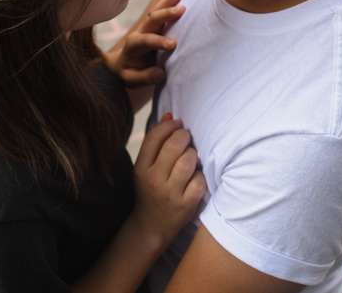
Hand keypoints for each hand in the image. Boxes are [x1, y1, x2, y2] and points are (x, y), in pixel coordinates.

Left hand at [106, 0, 184, 87]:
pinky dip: (168, 0)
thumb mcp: (131, 79)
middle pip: (152, 19)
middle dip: (166, 14)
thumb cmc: (128, 73)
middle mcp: (140, 32)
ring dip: (168, 1)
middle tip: (182, 10)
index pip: (146, 40)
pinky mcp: (154, 25)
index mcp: (133, 45)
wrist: (121, 65)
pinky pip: (161, 10)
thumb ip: (144, 77)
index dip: (159, 41)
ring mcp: (147, 27)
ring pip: (157, 11)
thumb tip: (161, 73)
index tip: (174, 44)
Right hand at [131, 114, 206, 248]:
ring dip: (193, 155)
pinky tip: (195, 177)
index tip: (178, 124)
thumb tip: (170, 115)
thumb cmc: (151, 189)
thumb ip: (155, 141)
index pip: (155, 137)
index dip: (169, 125)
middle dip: (184, 136)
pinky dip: (200, 176)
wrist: (151, 226)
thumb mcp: (146, 167)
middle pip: (173, 146)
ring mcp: (169, 193)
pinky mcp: (185, 205)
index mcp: (141, 168)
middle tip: (187, 138)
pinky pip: (199, 180)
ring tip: (191, 158)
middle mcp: (153, 180)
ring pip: (188, 161)